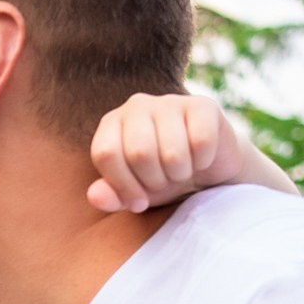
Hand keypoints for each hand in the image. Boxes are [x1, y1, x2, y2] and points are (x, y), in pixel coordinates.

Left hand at [87, 93, 291, 211]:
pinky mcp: (203, 105)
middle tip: (164, 181)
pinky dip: (203, 161)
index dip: (123, 186)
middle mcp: (136, 105)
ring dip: (180, 173)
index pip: (105, 153)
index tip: (139, 202)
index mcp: (111, 124)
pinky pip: (201, 142)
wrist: (207, 172)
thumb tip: (95, 196)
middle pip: (140, 153)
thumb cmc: (161, 179)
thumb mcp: (133, 193)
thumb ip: (111, 196)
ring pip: (172, 152)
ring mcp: (170, 101)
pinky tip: (201, 157)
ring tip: (181, 170)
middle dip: (155, 181)